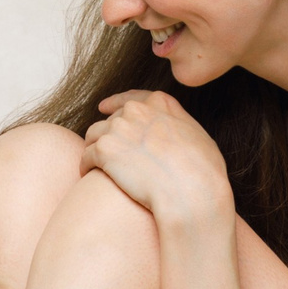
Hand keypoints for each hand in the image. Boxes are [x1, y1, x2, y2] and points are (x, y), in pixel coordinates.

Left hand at [83, 91, 233, 222]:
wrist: (190, 190)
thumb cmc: (202, 170)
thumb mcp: (197, 135)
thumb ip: (177, 124)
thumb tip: (171, 130)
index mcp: (160, 103)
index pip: (131, 98)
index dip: (114, 103)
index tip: (103, 107)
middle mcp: (136, 110)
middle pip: (110, 119)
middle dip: (109, 135)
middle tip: (111, 155)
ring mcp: (118, 128)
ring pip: (93, 135)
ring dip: (94, 148)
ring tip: (97, 165)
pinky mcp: (104, 150)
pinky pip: (86, 156)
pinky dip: (85, 166)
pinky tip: (88, 175)